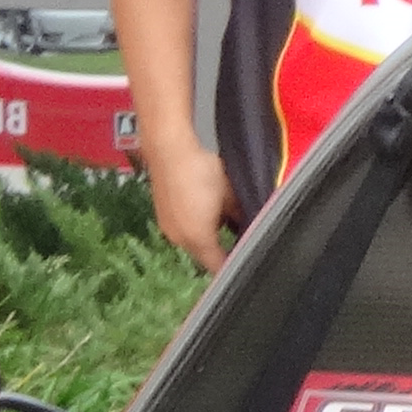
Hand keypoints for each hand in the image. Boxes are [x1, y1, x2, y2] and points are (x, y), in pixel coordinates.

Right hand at [148, 143, 234, 272]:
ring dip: (208, 239)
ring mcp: (167, 226)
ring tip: (228, 226)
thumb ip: (240, 215)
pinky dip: (196, 226)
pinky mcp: (161, 213)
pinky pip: (183, 228)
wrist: (169, 147)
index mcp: (196, 237)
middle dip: (221, 253)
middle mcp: (178, 237)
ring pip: (192, 242)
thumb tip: (250, 224)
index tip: (246, 262)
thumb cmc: (202, 169)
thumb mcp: (230, 194)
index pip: (217, 264)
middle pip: (203, 256)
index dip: (232, 264)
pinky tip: (208, 211)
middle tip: (242, 244)